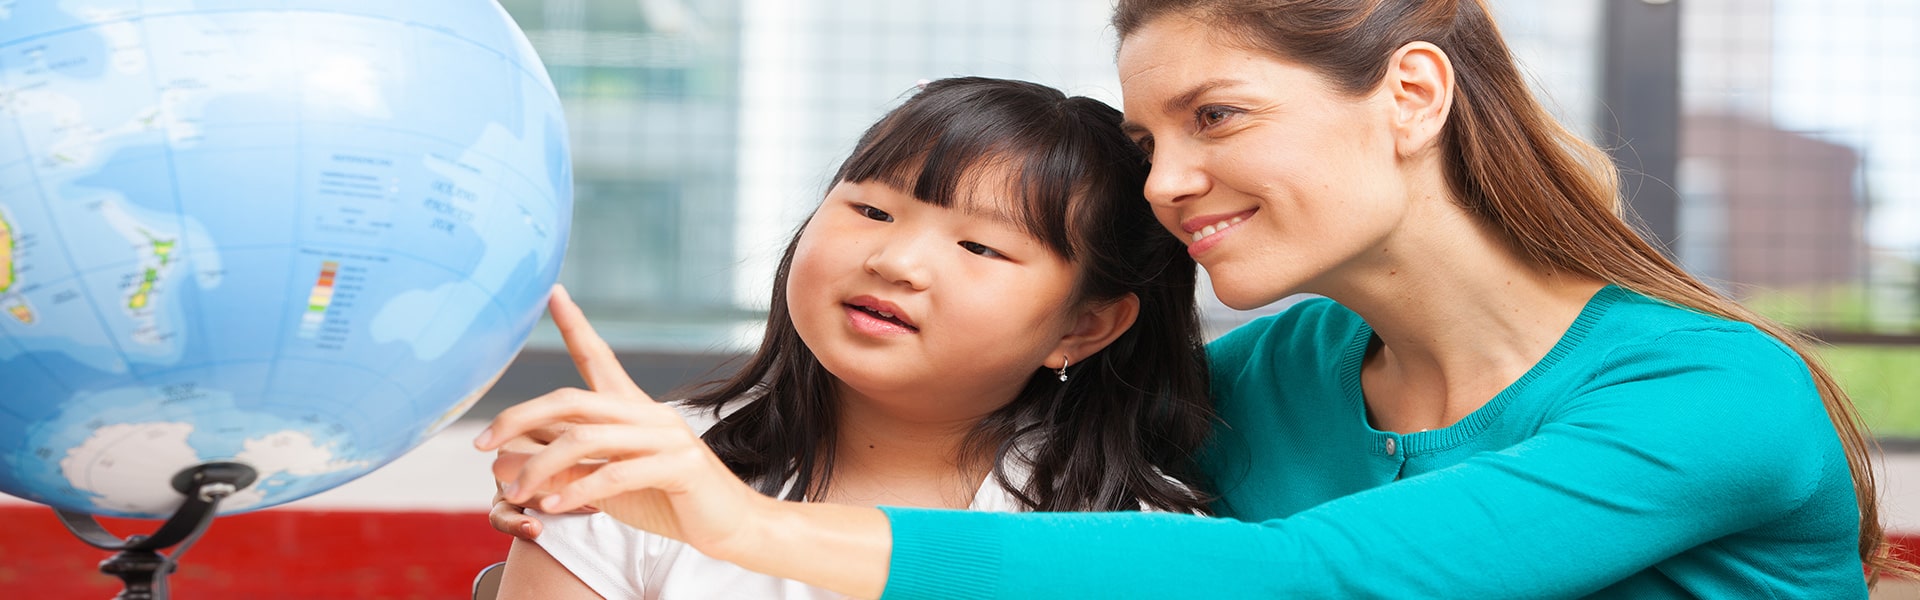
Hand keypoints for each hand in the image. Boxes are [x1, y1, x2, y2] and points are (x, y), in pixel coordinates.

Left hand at [474, 285, 772, 558]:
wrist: (733, 525)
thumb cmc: (670, 501)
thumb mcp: (611, 483)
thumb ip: (571, 468)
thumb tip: (512, 464)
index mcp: (635, 408)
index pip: (599, 357)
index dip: (575, 324)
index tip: (552, 293)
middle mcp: (651, 413)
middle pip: (572, 401)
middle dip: (518, 418)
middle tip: (481, 443)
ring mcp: (668, 437)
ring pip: (586, 439)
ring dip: (540, 468)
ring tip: (515, 494)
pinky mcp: (681, 467)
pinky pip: (616, 474)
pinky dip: (577, 492)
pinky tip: (553, 509)